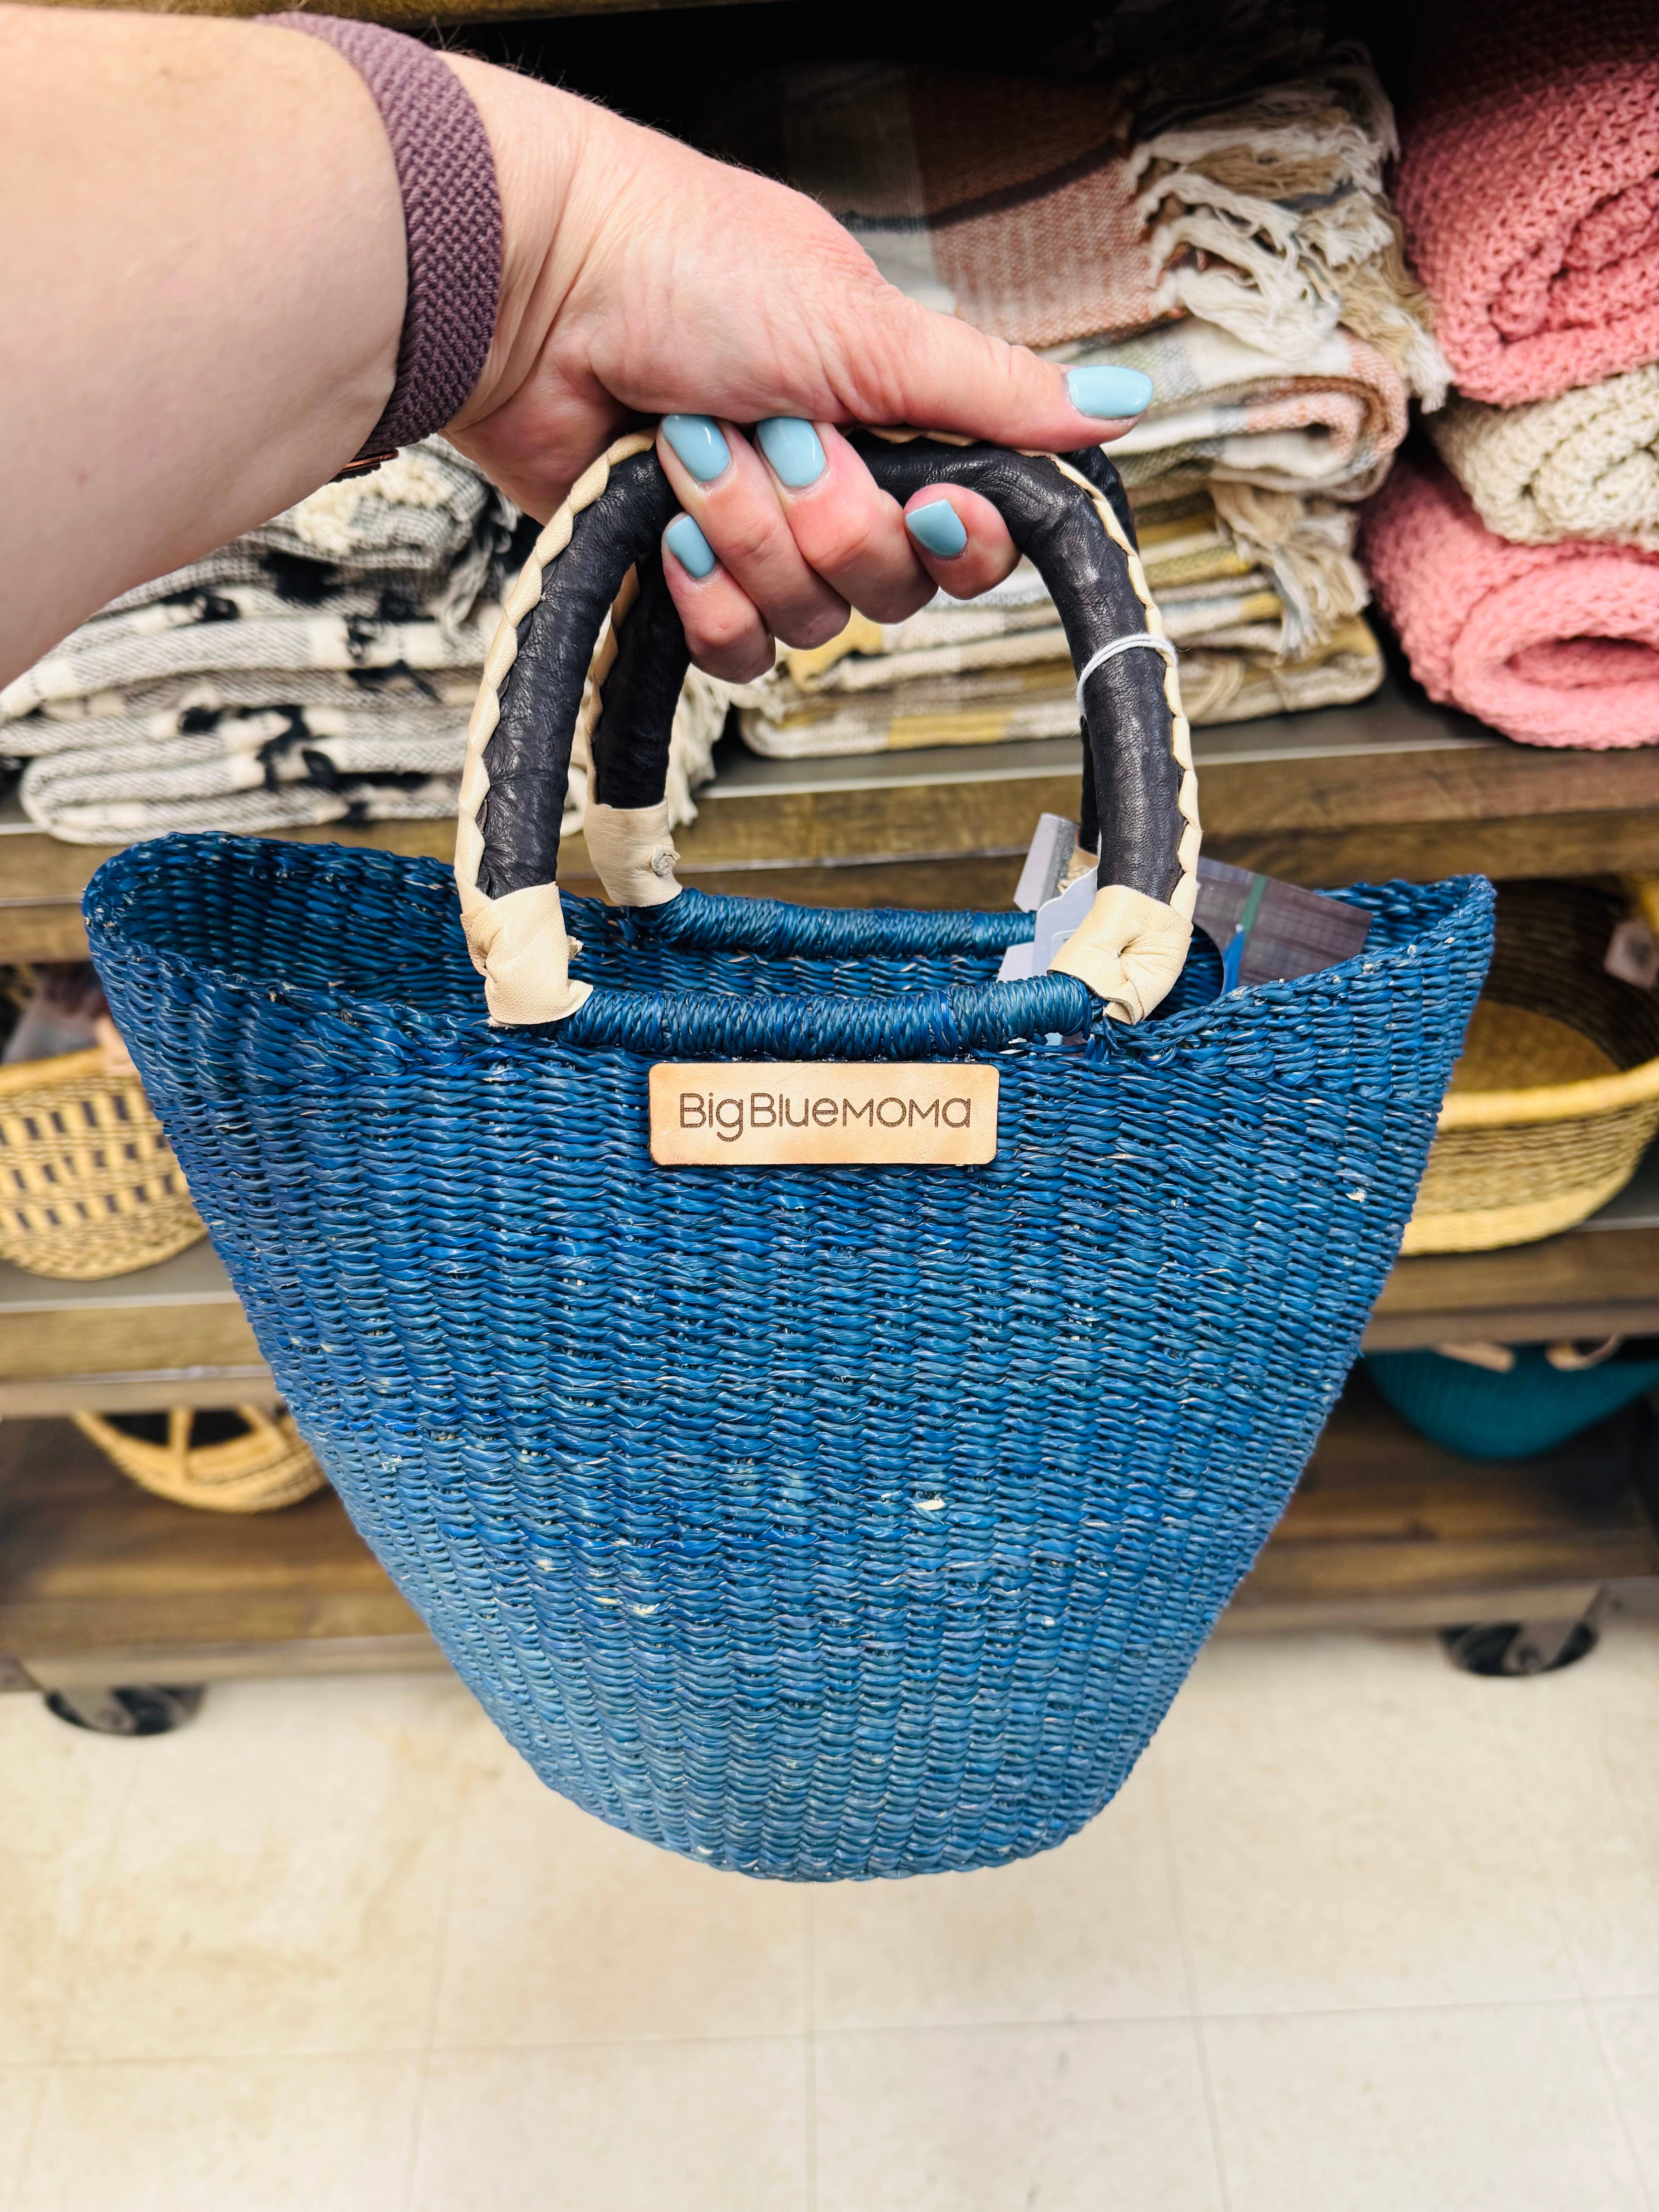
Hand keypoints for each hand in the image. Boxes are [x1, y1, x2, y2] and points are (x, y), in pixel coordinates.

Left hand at [441, 62, 1151, 674]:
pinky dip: (699, 589)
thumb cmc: (680, 263)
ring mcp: (751, 535)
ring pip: (805, 618)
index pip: (968, 534)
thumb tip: (1110, 407)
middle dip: (830, 521)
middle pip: (888, 589)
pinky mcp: (678, 579)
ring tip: (695, 445)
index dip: (958, 540)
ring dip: (747, 532)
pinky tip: (665, 520)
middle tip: (781, 440)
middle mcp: (825, 484)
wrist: (535, 288)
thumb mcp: (865, 321)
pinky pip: (731, 649)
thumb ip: (990, 386)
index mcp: (883, 419)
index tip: (932, 504)